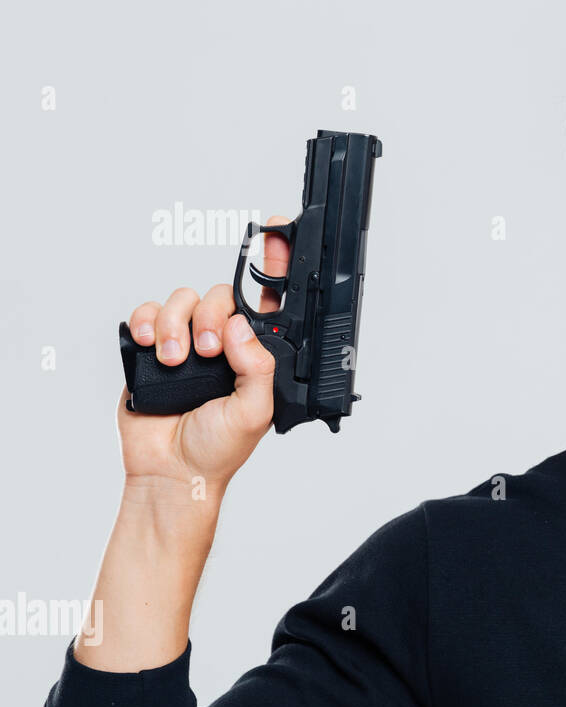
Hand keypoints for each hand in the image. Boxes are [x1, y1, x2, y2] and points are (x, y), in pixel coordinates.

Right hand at [117, 215, 292, 495]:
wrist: (170, 471)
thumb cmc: (217, 448)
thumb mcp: (255, 410)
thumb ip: (258, 366)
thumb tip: (240, 327)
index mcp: (256, 354)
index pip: (269, 302)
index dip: (275, 267)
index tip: (278, 235)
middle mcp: (224, 343)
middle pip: (220, 296)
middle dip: (211, 315)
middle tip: (209, 350)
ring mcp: (188, 343)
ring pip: (183, 300)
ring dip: (177, 325)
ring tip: (177, 360)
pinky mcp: (152, 347)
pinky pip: (148, 312)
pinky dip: (147, 322)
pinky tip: (153, 347)